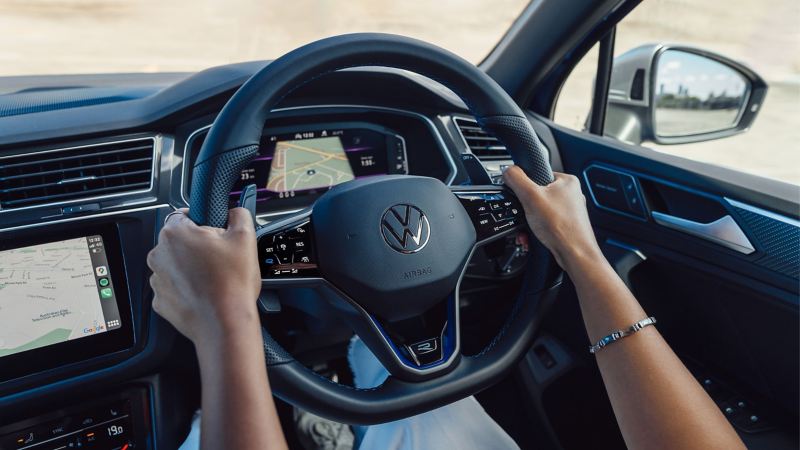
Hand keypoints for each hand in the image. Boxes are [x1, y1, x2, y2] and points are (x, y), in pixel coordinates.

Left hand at [147, 208, 260, 346]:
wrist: (224, 324)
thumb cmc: (231, 285)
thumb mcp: (245, 238)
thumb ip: (239, 214)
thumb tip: (234, 211)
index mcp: (175, 233)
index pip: (183, 215)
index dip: (202, 223)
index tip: (215, 234)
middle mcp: (159, 254)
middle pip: (179, 241)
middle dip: (197, 246)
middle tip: (220, 258)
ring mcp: (157, 279)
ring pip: (175, 264)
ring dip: (191, 268)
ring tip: (214, 278)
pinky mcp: (160, 300)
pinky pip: (173, 286)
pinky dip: (187, 288)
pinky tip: (205, 293)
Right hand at [502, 166, 601, 270]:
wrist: (575, 254)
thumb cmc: (561, 227)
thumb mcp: (531, 197)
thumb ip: (517, 179)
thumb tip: (508, 170)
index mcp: (567, 181)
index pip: (538, 174)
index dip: (526, 186)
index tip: (522, 197)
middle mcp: (571, 194)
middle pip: (537, 195)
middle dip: (526, 208)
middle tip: (525, 215)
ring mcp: (569, 210)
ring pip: (540, 211)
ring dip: (530, 221)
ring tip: (530, 228)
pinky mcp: (566, 224)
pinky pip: (546, 223)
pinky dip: (537, 229)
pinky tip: (534, 236)